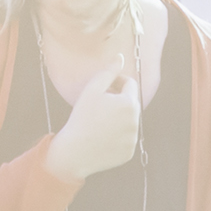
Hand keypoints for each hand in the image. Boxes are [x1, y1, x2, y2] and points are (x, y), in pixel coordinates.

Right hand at [45, 58, 140, 183]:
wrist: (75, 152)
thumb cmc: (81, 117)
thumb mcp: (92, 90)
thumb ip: (108, 72)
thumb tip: (120, 58)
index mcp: (129, 103)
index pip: (130, 84)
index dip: (117, 82)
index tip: (104, 87)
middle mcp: (136, 121)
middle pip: (131, 102)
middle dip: (118, 99)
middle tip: (98, 104)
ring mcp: (133, 138)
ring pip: (129, 121)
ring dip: (118, 117)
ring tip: (98, 122)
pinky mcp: (129, 152)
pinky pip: (126, 138)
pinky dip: (117, 135)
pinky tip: (101, 136)